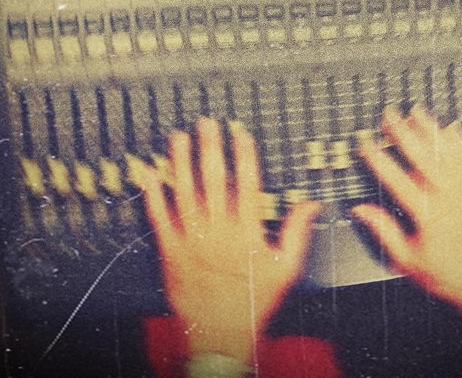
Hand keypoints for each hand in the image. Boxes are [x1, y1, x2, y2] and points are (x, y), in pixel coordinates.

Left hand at [142, 118, 321, 364]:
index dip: (244, 154)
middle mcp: (218, 231)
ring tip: (179, 137)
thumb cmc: (253, 302)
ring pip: (185, 192)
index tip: (240, 132)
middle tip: (206, 123)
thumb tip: (312, 204)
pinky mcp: (171, 251)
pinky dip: (153, 195)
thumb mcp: (285, 268)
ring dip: (181, 162)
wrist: (219, 336)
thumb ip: (297, 232)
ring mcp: (192, 240)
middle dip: (211, 148)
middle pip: (214, 180)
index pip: (247, 183)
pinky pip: (159, 218)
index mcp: (246, 231)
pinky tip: (149, 174)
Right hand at [353, 104, 461, 368]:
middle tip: (389, 115)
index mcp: (428, 215)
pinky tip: (451, 128)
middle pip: (423, 156)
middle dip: (403, 132)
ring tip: (417, 112)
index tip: (365, 141)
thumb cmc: (445, 275)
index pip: (396, 178)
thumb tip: (360, 209)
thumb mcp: (407, 260)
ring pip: (448, 152)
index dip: (378, 157)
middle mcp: (450, 198)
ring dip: (431, 130)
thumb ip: (384, 231)